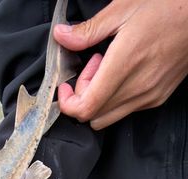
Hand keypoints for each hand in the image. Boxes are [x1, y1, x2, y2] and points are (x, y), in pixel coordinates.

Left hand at [54, 0, 187, 129]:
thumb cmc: (168, 6)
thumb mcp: (123, 9)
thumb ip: (88, 31)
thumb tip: (61, 37)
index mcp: (124, 66)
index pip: (86, 108)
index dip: (68, 104)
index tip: (65, 87)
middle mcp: (137, 88)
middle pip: (92, 116)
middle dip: (82, 97)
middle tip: (90, 68)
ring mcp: (149, 97)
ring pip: (107, 118)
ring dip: (97, 100)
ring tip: (106, 70)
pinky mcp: (157, 98)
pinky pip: (124, 111)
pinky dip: (113, 99)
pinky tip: (122, 74)